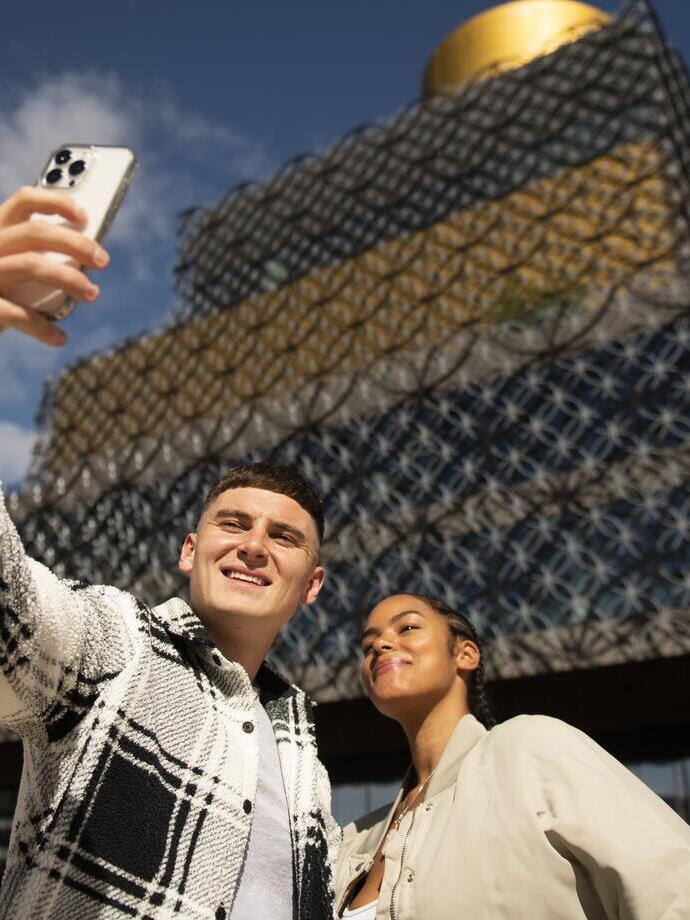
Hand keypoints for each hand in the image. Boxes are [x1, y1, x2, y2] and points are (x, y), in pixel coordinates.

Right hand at [0, 186, 109, 346]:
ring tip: (93, 293)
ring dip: (69, 279)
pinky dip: (43, 328)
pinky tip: (60, 338)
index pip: (24, 200)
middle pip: (35, 231)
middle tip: (103, 260)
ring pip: (30, 264)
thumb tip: (88, 257)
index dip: (56, 202)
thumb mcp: (11, 265)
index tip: (85, 216)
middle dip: (75, 243)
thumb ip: (37, 256)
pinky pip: (18, 313)